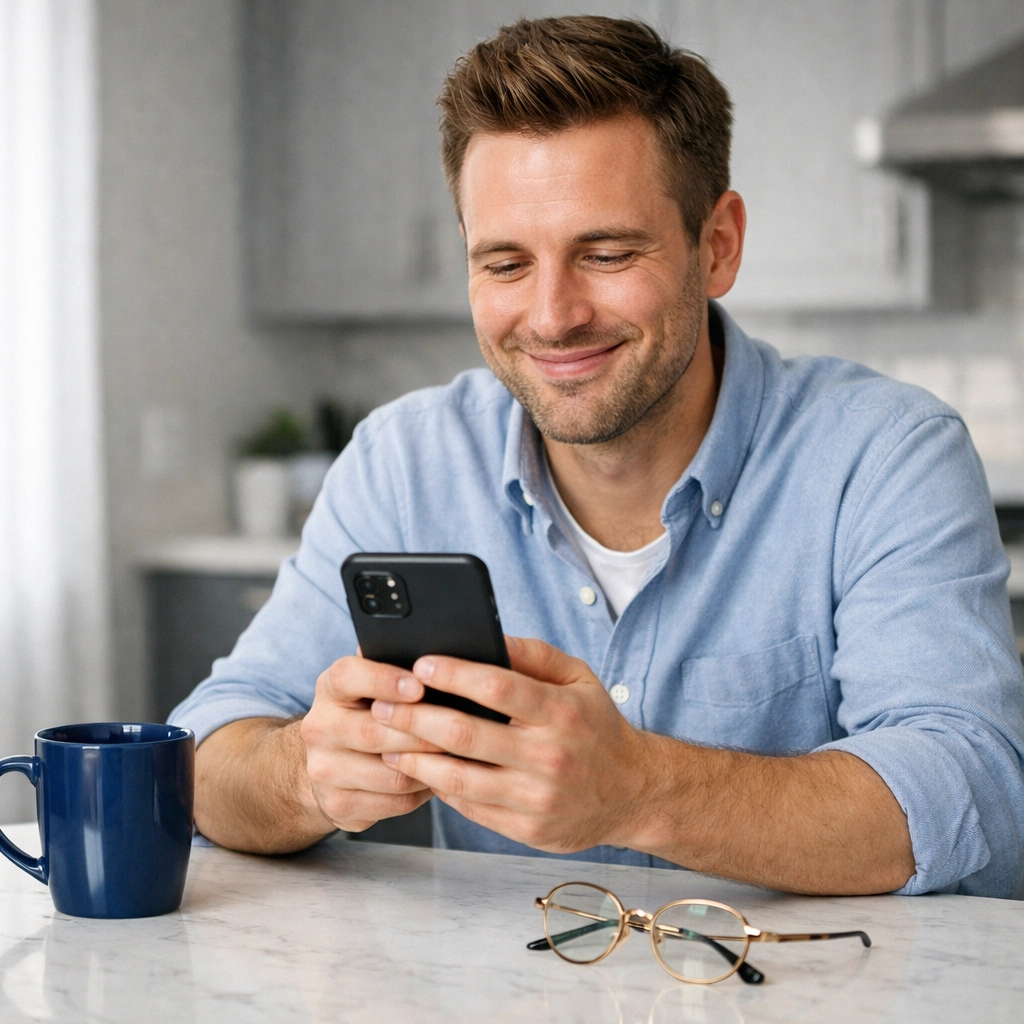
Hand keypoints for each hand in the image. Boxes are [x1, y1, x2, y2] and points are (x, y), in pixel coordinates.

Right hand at [299, 654, 443, 832]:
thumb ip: (396, 666)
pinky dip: (423, 791)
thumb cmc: (367, 712)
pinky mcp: (338, 805)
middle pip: (374, 733)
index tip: (419, 686)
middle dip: (422, 732)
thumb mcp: (373, 682)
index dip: (384, 680)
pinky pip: (395, 802)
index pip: (348, 676)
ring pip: (390, 774)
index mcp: (330, 688)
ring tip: (455, 756)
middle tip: (459, 730)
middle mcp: (318, 728)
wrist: (330, 761)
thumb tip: (439, 655)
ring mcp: (324, 771)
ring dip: (429, 767)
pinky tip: (437, 778)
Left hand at [371, 637, 662, 852]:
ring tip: (387, 742)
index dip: (453, 674)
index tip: (419, 663)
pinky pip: (470, 806)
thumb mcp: (578, 679)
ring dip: (414, 758)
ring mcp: (536, 797)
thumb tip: (486, 635)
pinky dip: (439, 787)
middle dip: (415, 717)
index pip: (497, 688)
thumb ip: (533, 655)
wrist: (634, 792)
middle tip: (382, 705)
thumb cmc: (596, 726)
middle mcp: (549, 756)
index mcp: (560, 712)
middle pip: (465, 735)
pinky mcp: (527, 828)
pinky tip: (419, 771)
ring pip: (458, 778)